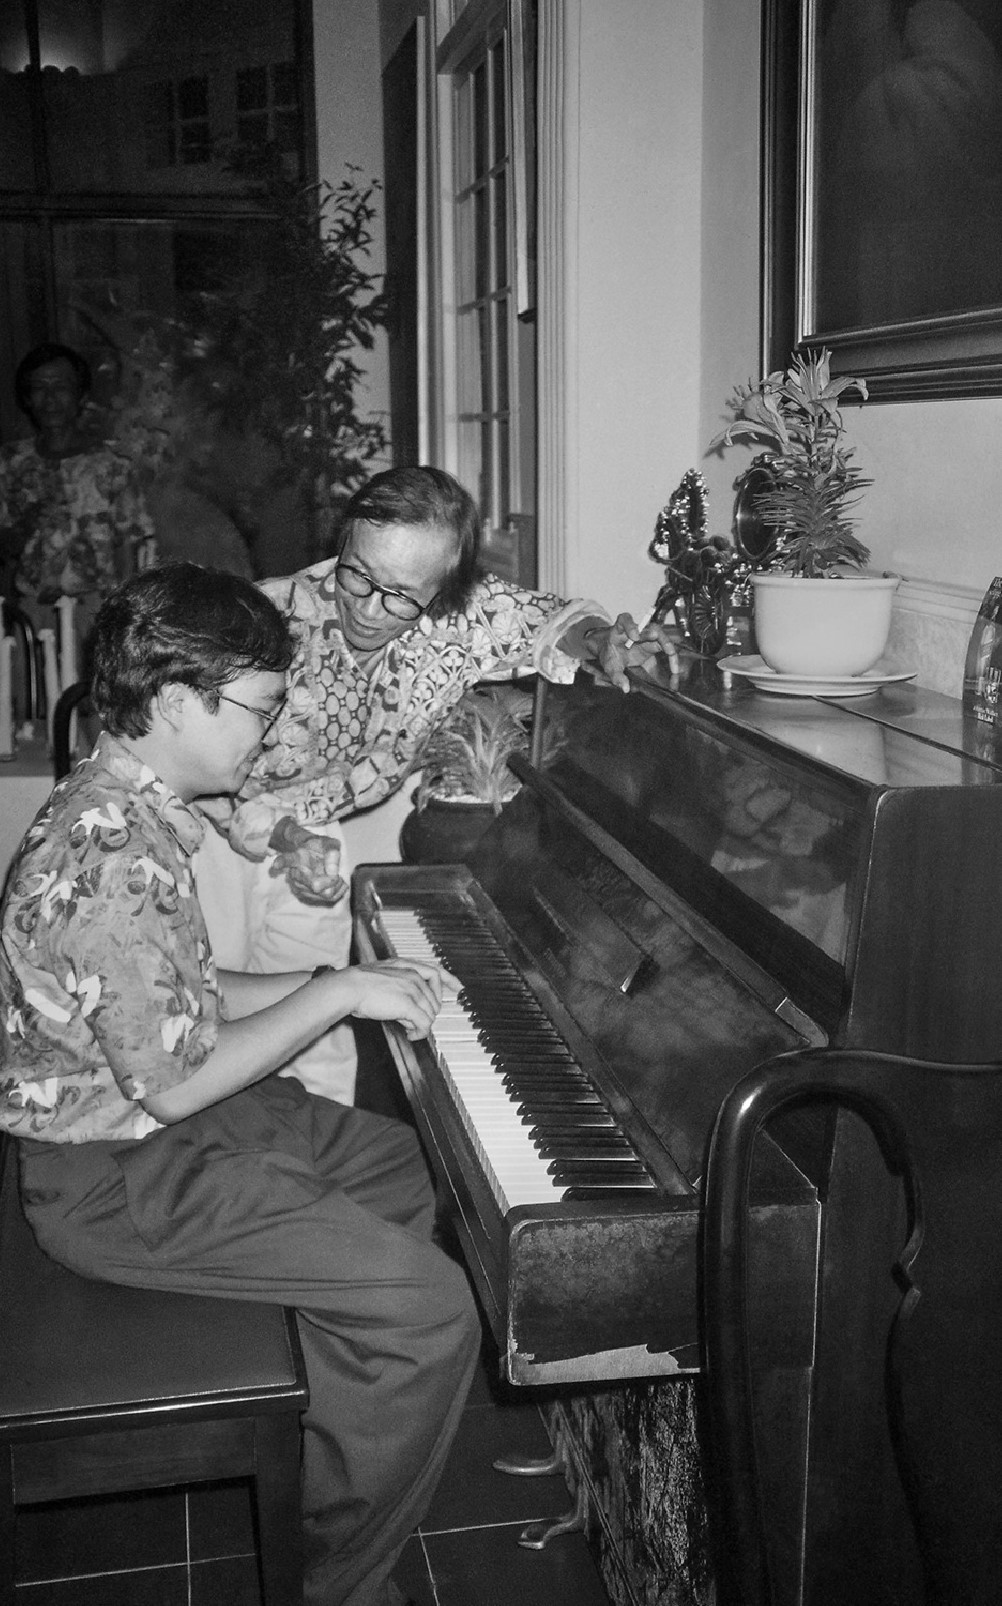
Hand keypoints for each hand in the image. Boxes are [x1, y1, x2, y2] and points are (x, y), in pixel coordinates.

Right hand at [269, 828, 347, 905]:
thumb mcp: (329, 843)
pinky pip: (330, 899)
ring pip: (327, 894)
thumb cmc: (320, 848)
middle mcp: (295, 874)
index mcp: (296, 857)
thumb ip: (332, 852)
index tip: (276, 865)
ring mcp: (299, 887)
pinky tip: (333, 881)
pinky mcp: (306, 897)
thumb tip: (333, 871)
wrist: (313, 855)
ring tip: (333, 873)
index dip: (281, 862)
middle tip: (336, 873)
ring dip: (336, 884)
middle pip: (316, 885)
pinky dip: (337, 890)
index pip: (287, 859)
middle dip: (331, 881)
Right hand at [341, 959, 456, 1040]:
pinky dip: (420, 1032)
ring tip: (406, 1027)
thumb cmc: (358, 984)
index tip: (458, 988)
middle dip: (426, 1013)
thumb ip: (398, 984)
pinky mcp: (408, 1004)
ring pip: (431, 1013)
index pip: (436, 971)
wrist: (349, 987)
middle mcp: (413, 976)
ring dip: (421, 1024)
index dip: (450, 980)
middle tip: (412, 1022)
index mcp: (407, 966)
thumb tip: (406, 1005)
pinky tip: (410, 1035)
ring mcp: (412, 989)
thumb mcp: (382, 976)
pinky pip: (424, 1023)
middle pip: (434, 1000)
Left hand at [588, 613, 678, 689]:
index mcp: (620, 631)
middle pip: (649, 628)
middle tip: (664, 648)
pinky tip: (674, 676)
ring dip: (669, 651)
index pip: (624, 620)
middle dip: (658, 638)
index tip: (635, 636)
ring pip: (662, 638)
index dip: (630, 626)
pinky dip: (672, 663)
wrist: (613, 654)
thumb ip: (616, 677)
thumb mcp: (610, 667)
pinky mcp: (655, 646)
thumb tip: (626, 687)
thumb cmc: (611, 655)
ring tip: (674, 670)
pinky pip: (666, 651)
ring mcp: (647, 638)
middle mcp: (636, 631)